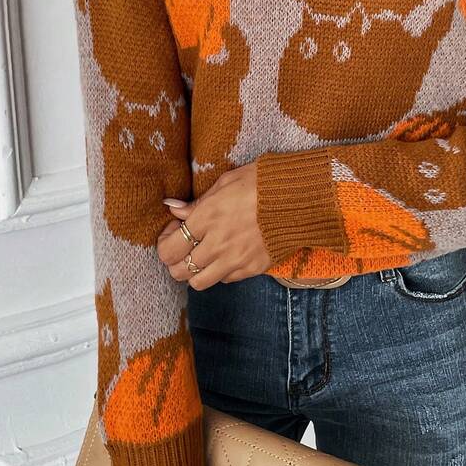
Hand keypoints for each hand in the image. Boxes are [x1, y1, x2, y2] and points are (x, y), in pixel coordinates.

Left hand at [157, 162, 272, 289]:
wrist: (299, 199)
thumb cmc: (261, 183)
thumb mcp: (225, 183)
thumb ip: (197, 202)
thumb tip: (173, 209)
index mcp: (206, 218)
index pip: (168, 248)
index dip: (165, 242)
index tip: (174, 230)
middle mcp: (216, 244)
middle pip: (179, 271)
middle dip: (176, 261)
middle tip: (184, 246)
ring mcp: (234, 260)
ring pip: (198, 283)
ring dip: (195, 271)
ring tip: (203, 256)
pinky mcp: (251, 269)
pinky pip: (224, 280)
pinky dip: (220, 272)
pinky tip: (226, 255)